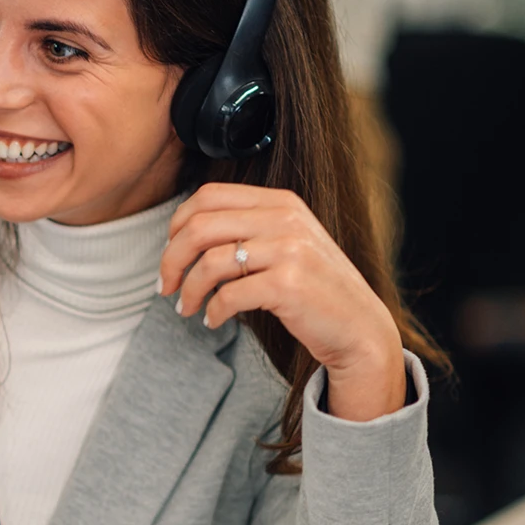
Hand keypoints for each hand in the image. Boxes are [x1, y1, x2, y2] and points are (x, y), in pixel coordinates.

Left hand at [156, 183, 407, 420]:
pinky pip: (229, 295)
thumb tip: (183, 234)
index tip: (170, 251)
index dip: (178, 223)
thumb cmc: (314, 289)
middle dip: (171, 258)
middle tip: (165, 285)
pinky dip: (212, 311)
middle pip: (200, 226)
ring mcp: (289, 250)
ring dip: (189, 290)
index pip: (208, 196)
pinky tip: (212, 320)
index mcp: (280, 202)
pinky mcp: (288, 285)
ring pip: (210, 262)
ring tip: (186, 308)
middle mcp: (285, 219)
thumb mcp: (286, 243)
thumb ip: (247, 229)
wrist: (359, 328)